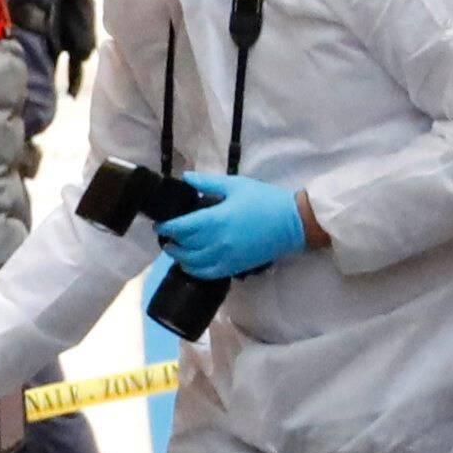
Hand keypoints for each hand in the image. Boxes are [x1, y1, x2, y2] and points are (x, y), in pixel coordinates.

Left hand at [152, 172, 313, 281]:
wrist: (292, 223)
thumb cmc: (264, 200)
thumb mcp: (235, 185)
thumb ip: (208, 183)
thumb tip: (186, 178)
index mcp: (215, 219)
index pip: (180, 228)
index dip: (166, 227)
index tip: (159, 224)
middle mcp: (216, 242)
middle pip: (183, 247)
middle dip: (170, 242)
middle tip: (166, 235)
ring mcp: (225, 258)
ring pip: (192, 264)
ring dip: (180, 257)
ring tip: (176, 249)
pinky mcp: (234, 268)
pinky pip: (207, 274)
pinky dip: (195, 270)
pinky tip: (191, 263)